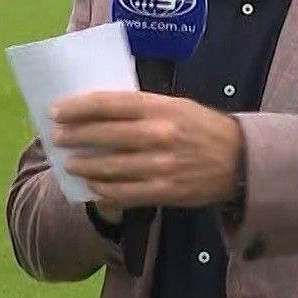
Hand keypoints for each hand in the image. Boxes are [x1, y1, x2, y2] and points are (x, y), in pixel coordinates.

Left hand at [52, 91, 241, 210]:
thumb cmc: (202, 127)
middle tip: (57, 137)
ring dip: (85, 166)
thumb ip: (141, 107)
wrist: (240, 160)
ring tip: (70, 164)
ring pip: (111, 167)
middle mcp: (159, 135)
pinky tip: (93, 186)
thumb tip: (99, 109)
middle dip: (75, 137)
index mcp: (160, 108)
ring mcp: (162, 166)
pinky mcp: (166, 191)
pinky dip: (105, 190)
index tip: (57, 111)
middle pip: (105, 136)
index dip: (79, 108)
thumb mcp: (176, 105)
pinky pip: (126, 193)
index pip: (110, 104)